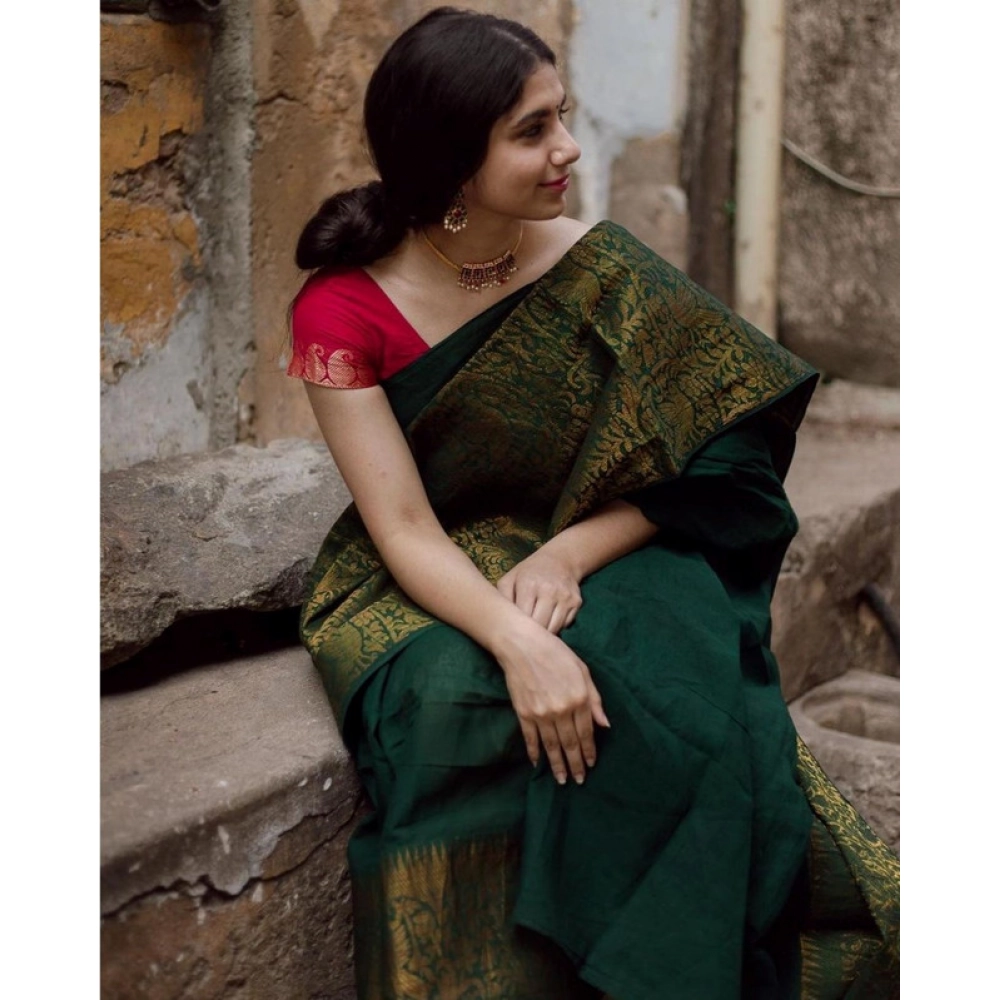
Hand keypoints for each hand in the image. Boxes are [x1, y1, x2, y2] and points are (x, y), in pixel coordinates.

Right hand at [492, 617, 609, 784]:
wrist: (521, 644)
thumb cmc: (555, 653)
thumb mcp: (582, 670)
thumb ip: (594, 699)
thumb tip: (605, 724)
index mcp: (579, 698)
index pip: (586, 733)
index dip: (589, 751)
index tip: (591, 765)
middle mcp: (562, 710)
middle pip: (570, 744)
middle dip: (575, 764)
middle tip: (578, 780)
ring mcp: (541, 713)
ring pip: (552, 746)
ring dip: (557, 765)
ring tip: (561, 780)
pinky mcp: (524, 713)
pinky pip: (530, 738)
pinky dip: (534, 752)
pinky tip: (537, 763)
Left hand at [496, 545, 582, 633]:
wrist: (559, 559)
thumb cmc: (529, 573)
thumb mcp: (510, 579)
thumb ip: (501, 598)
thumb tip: (499, 621)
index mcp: (528, 584)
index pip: (523, 617)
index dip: (518, 627)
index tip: (513, 632)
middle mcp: (549, 590)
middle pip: (539, 625)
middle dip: (531, 634)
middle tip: (524, 637)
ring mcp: (565, 597)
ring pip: (554, 629)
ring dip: (544, 634)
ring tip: (536, 631)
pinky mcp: (576, 603)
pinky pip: (565, 625)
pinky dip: (556, 627)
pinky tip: (549, 620)